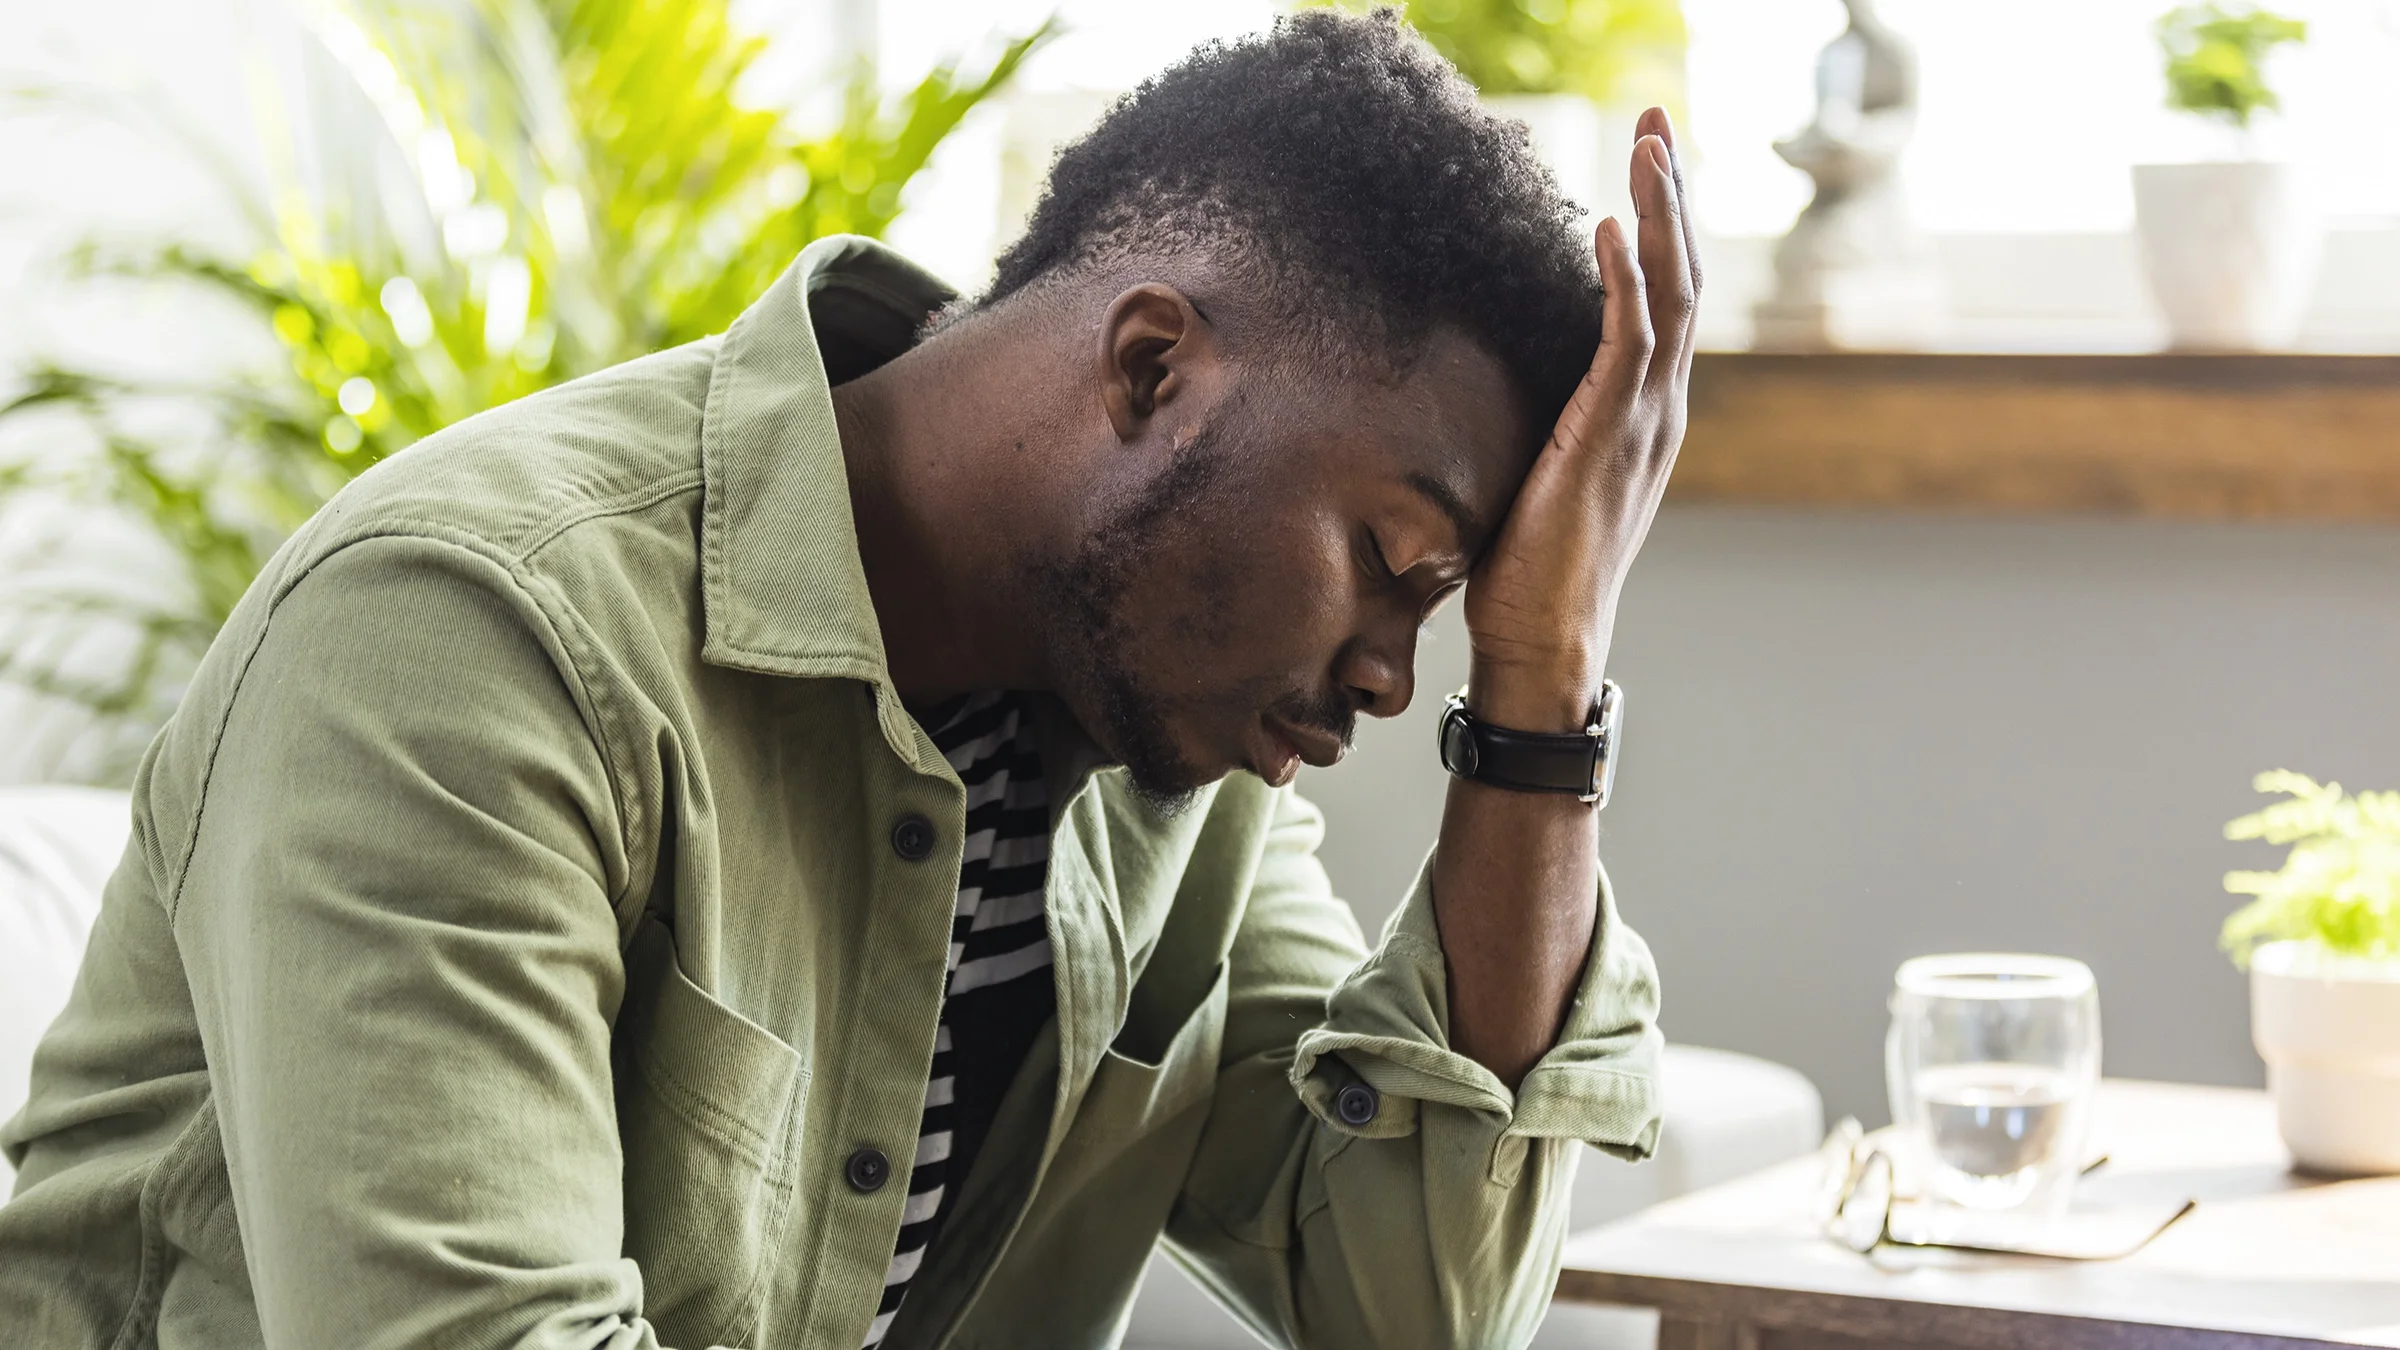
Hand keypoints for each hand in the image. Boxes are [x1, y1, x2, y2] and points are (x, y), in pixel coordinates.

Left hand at [1461, 107, 1699, 731]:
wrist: (1542, 640)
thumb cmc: (1527, 571)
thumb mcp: (1543, 476)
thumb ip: (1546, 426)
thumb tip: (1504, 393)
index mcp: (1646, 416)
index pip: (1668, 301)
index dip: (1663, 229)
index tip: (1651, 165)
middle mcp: (1659, 410)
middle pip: (1683, 279)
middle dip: (1671, 196)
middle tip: (1659, 123)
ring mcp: (1642, 423)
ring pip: (1670, 294)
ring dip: (1659, 214)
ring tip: (1649, 146)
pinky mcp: (1608, 438)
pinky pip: (1627, 340)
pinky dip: (1624, 278)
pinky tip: (1609, 227)